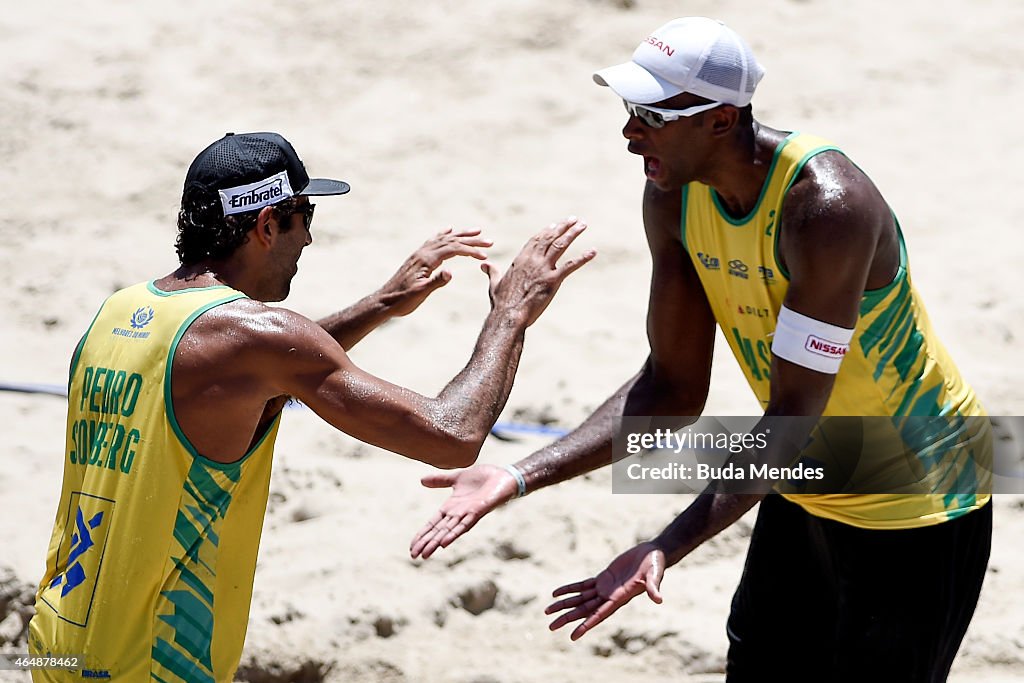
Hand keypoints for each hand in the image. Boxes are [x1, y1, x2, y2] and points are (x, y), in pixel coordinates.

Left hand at [379, 228, 492, 316]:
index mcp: (426, 259)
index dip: (470, 250)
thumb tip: (451, 272)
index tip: (485, 255)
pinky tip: (449, 230)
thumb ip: (436, 282)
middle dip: (472, 240)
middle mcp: (424, 252)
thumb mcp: (420, 293)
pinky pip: (434, 241)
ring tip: (477, 231)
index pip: (453, 249)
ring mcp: (420, 253)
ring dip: (462, 234)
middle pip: (452, 241)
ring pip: (444, 239)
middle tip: (490, 241)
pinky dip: (444, 234)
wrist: (385, 301)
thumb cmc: (403, 299)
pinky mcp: (418, 257)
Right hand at [409, 463, 517, 558]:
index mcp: (451, 507)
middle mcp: (458, 514)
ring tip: (425, 554)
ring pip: (448, 531)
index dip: (422, 534)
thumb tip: (421, 480)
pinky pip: (464, 524)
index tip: (412, 546)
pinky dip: (454, 533)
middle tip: (414, 556)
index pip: (433, 523)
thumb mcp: (457, 478)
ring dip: (436, 542)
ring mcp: (468, 514)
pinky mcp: (478, 511)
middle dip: (426, 543)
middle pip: (438, 531)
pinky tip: (444, 543)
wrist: (503, 476)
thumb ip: (440, 481)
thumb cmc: (483, 478)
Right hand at [483, 217, 595, 326]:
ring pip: (560, 245)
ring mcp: (543, 269)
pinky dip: (583, 258)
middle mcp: (533, 260)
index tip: (555, 224)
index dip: (546, 231)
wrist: (508, 315)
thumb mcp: (494, 284)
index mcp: (520, 260)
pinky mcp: (553, 280)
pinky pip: (570, 266)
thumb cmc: (501, 302)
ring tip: (583, 225)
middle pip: (550, 238)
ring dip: (573, 234)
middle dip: (563, 227)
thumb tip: (484, 264)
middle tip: (574, 219)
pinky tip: (593, 251)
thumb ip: (491, 272)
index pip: (535, 240)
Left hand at [545, 542, 665, 640]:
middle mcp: (610, 597)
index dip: (586, 625)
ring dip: (564, 605)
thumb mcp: (655, 574)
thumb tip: (659, 599)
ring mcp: (605, 588)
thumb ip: (654, 587)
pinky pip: (582, 585)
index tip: (573, 636)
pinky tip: (556, 593)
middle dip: (567, 618)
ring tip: (548, 611)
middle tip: (550, 627)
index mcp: (620, 598)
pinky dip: (570, 589)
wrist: (653, 554)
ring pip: (580, 599)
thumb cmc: (655, 564)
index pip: (599, 614)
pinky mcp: (603, 578)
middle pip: (584, 610)